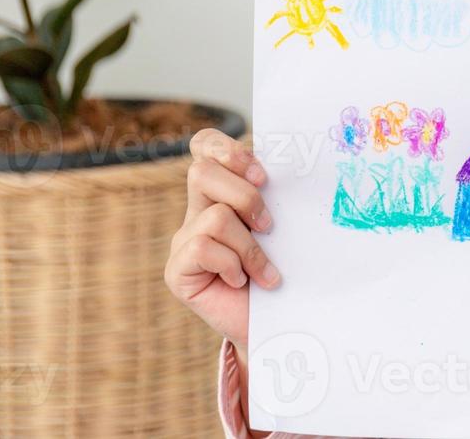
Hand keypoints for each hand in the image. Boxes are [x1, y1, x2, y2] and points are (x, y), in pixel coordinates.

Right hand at [164, 128, 281, 348]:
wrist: (276, 323)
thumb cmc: (282, 269)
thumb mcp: (281, 227)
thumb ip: (273, 199)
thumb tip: (292, 173)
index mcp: (221, 191)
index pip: (204, 146)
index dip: (226, 148)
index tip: (262, 174)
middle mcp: (197, 210)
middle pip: (202, 172)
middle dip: (244, 195)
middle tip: (269, 224)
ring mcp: (183, 240)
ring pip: (214, 216)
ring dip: (249, 245)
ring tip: (264, 269)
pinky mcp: (176, 270)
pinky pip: (202, 247)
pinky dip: (232, 264)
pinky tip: (241, 281)